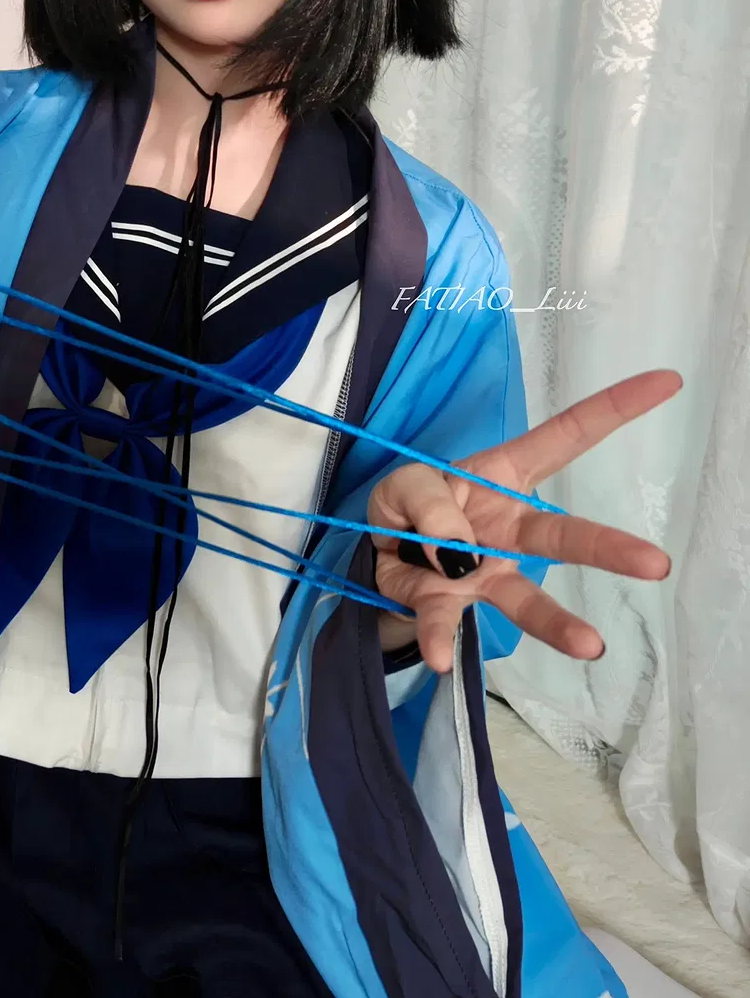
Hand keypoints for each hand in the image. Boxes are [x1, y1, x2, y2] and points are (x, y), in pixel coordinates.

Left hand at [367, 369, 679, 673]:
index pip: (564, 437)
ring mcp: (486, 571)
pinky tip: (440, 657)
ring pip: (527, 595)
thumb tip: (459, 548)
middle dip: (609, 548)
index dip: (611, 410)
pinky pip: (447, 620)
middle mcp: (509, 527)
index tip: (666, 382)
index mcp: (502, 475)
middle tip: (655, 564)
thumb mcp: (405, 480)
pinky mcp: (453, 603)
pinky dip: (439, 636)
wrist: (375, 555)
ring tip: (590, 644)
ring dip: (556, 621)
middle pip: (564, 533)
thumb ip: (426, 500)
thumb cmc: (408, 507)